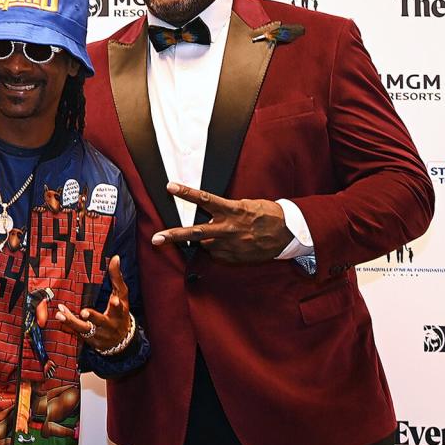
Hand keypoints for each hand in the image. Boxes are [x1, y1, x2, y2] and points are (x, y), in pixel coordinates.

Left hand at [55, 255, 131, 350]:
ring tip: (61, 314)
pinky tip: (60, 316)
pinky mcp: (91, 340)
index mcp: (120, 312)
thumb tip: (115, 257)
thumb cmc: (120, 311)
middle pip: (101, 321)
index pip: (119, 307)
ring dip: (72, 321)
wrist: (121, 340)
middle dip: (93, 317)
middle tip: (84, 312)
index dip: (117, 305)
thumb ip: (117, 277)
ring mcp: (100, 334)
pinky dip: (69, 324)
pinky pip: (78, 332)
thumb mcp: (121, 295)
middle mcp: (110, 324)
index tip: (114, 301)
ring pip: (85, 329)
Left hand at [151, 182, 293, 262]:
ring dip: (207, 239)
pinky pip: (218, 253)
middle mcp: (228, 228)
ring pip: (206, 244)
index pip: (204, 199)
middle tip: (156, 238)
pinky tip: (233, 243)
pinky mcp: (234, 257)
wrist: (287, 233)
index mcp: (232, 210)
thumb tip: (212, 216)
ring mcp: (230, 245)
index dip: (186, 192)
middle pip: (195, 232)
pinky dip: (220, 248)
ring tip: (225, 233)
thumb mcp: (247, 205)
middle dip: (174, 235)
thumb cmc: (267, 214)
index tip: (170, 186)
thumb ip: (227, 210)